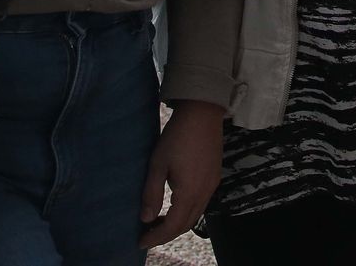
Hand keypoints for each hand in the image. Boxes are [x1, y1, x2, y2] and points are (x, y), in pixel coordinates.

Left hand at [140, 100, 223, 247]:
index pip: (173, 226)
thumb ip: (152, 193)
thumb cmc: (177, 137)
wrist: (203, 113)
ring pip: (195, 215)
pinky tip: (174, 204)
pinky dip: (187, 211)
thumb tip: (145, 218)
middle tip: (147, 234)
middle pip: (186, 224)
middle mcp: (205, 192)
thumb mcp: (157, 164)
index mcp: (190, 192)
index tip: (140, 241)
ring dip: (177, 223)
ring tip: (157, 221)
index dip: (156, 237)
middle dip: (166, 234)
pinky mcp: (215, 176)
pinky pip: (202, 203)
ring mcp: (212, 185)